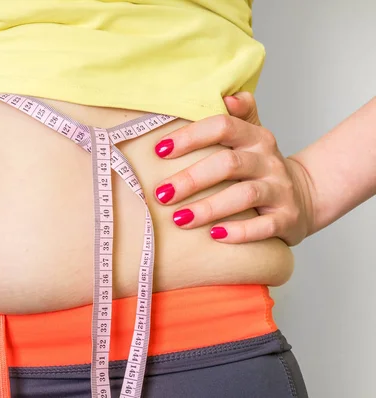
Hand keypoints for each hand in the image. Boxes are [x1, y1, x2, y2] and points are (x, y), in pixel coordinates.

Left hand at [153, 92, 314, 245]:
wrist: (305, 195)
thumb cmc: (260, 166)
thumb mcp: (251, 136)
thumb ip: (237, 115)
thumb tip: (228, 97)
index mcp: (255, 137)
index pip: (223, 126)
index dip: (191, 136)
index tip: (160, 150)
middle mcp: (269, 161)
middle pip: (228, 163)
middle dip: (191, 179)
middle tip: (161, 194)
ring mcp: (280, 190)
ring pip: (244, 196)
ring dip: (209, 208)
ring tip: (180, 219)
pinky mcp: (287, 219)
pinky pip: (264, 226)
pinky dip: (239, 232)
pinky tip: (214, 236)